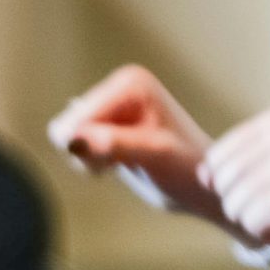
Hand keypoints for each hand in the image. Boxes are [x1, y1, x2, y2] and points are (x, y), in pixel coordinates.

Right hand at [49, 65, 219, 224]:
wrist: (203, 187)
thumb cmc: (187, 169)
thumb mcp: (154, 156)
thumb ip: (115, 145)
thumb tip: (73, 140)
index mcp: (129, 83)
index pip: (77, 119)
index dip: (90, 148)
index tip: (122, 160)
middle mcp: (118, 86)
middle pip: (66, 127)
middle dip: (88, 153)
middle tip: (122, 164)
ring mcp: (112, 105)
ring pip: (67, 139)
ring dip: (91, 160)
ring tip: (125, 164)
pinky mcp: (107, 124)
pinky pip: (75, 147)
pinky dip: (93, 162)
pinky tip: (120, 164)